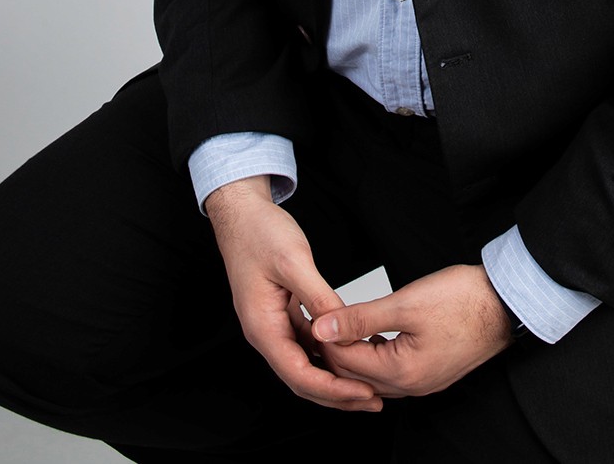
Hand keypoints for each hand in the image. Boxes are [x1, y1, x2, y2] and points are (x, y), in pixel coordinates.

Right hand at [205, 176, 382, 411]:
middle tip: (372, 400)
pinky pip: (307, 342)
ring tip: (367, 383)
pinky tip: (351, 350)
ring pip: (306, 363)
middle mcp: (266, 333)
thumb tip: (339, 329)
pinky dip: (328, 351)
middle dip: (337, 393)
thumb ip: (317, 297)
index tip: (362, 393)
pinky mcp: (283, 313)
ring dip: (335, 376)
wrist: (242, 213)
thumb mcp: (293, 262)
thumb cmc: (259, 233)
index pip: (299, 374)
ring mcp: (273, 324)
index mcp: (262, 327)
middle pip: (302, 378)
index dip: (332, 389)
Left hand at [311, 264, 513, 397]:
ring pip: (374, 375)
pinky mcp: (432, 371)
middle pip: (357, 375)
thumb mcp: (405, 303)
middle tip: (321, 321)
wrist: (504, 303)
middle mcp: (413, 386)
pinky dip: (376, 354)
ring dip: (355, 353)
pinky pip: (392, 371)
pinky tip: (371, 335)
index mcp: (403, 372)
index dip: (326, 338)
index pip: (347, 362)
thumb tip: (324, 326)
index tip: (314, 314)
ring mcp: (424, 382)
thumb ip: (361, 317)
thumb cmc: (462, 300)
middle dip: (336, 350)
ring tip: (340, 326)